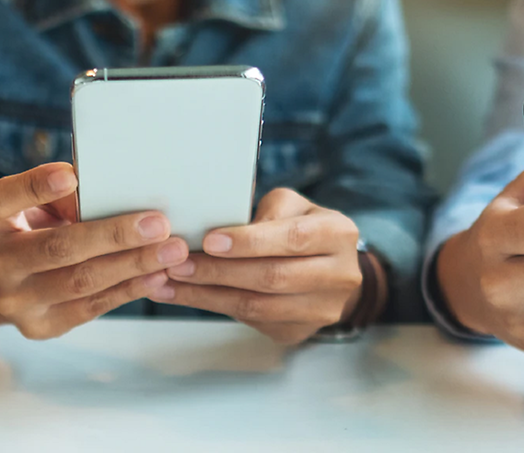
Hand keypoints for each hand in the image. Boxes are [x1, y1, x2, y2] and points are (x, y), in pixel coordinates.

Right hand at [0, 163, 188, 338]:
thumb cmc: (18, 231)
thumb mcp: (22, 206)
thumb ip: (50, 194)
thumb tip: (84, 186)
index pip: (7, 199)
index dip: (38, 188)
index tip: (71, 176)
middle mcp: (0, 266)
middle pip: (60, 249)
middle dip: (115, 236)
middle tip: (159, 224)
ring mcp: (19, 302)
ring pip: (81, 282)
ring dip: (133, 266)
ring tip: (171, 252)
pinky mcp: (42, 326)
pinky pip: (90, 308)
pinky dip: (128, 291)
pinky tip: (158, 276)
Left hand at [158, 189, 364, 344]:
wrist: (330, 267)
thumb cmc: (303, 227)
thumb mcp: (292, 205)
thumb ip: (264, 211)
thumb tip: (218, 229)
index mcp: (339, 234)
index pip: (293, 238)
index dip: (250, 242)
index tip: (209, 241)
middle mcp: (339, 276)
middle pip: (273, 277)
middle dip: (220, 271)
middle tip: (178, 264)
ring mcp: (322, 310)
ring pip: (259, 306)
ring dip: (209, 295)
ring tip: (171, 283)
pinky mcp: (299, 331)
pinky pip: (253, 321)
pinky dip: (216, 308)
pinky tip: (188, 295)